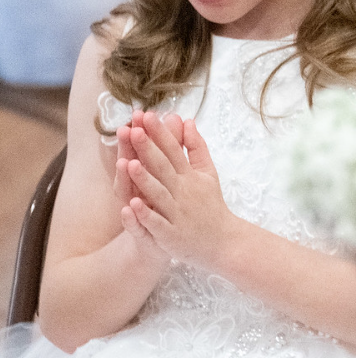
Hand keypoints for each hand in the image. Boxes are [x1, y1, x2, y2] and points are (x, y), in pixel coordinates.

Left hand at [123, 111, 236, 270]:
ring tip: (129, 164)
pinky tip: (132, 205)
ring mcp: (177, 213)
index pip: (173, 150)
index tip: (148, 115)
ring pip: (158, 194)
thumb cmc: (211, 205)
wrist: (224, 242)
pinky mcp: (171, 234)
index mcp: (190, 176)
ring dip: (144, 180)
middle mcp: (183, 191)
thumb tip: (187, 121)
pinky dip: (145, 215)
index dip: (160, 133)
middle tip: (135, 130)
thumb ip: (196, 147)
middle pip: (163, 168)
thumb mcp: (208, 173)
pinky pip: (157, 223)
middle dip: (149, 149)